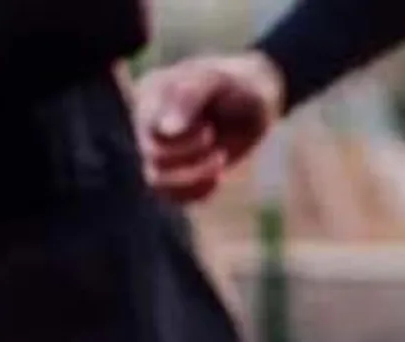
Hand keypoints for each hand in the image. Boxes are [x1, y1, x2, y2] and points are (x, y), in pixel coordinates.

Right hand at [137, 53, 285, 206]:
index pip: (148, 129)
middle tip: (215, 138)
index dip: (180, 140)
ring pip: (156, 180)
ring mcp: (161, 147)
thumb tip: (166, 130)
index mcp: (150, 94)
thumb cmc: (237, 85)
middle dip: (191, 155)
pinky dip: (196, 193)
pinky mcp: (177, 169)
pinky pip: (171, 196)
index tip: (209, 128)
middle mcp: (149, 122)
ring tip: (221, 157)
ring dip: (193, 178)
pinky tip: (219, 178)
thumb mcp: (218, 81)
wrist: (256, 99)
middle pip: (153, 156)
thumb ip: (189, 97)